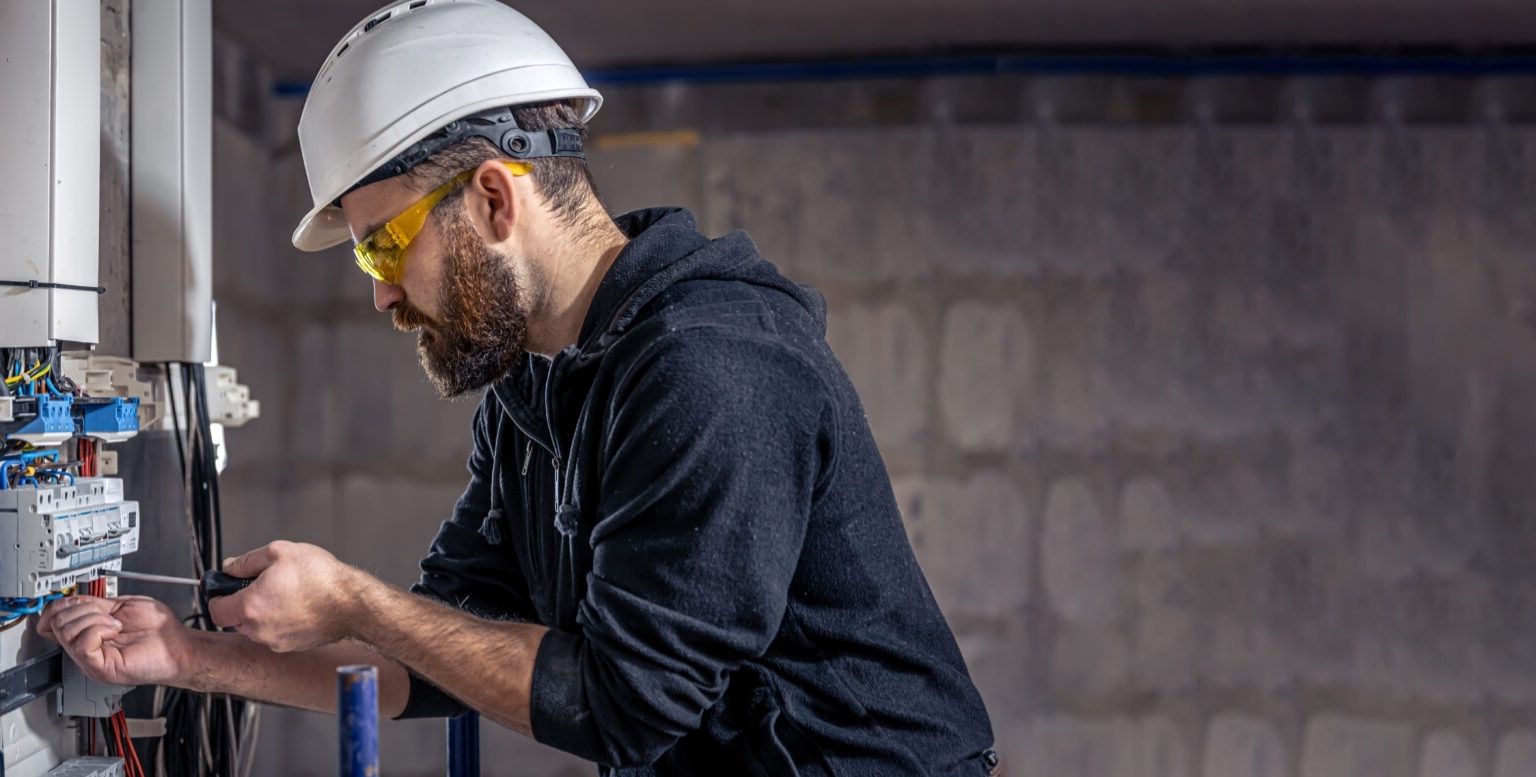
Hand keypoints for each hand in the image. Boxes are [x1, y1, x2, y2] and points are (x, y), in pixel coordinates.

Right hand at [38, 595, 193, 686]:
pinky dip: (98, 629)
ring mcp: (90, 659)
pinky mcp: (99, 668)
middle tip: (108, 614)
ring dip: (94, 618)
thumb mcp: (122, 607)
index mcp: (88, 633)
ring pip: (66, 631)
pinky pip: (81, 644)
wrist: (179, 645)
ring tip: (115, 624)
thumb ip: (95, 604)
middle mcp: (85, 647)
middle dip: (82, 609)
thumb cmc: (159, 630)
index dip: (59, 605)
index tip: (74, 600)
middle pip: (57, 623)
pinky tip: (114, 630)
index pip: (52, 621)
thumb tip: (71, 599)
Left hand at [209, 540, 362, 652]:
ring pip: (256, 628)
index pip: (216, 610)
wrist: (352, 604)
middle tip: (262, 584)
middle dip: (242, 602)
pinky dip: (280, 622)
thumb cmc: (321, 578)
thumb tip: (230, 566)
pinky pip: (276, 634)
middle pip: (235, 619)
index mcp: (250, 606)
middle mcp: (259, 629)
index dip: (218, 596)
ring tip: (286, 593)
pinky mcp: (293, 646)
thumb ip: (247, 560)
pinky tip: (298, 606)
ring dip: (262, 612)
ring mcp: (276, 641)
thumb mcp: (280, 552)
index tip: (226, 587)